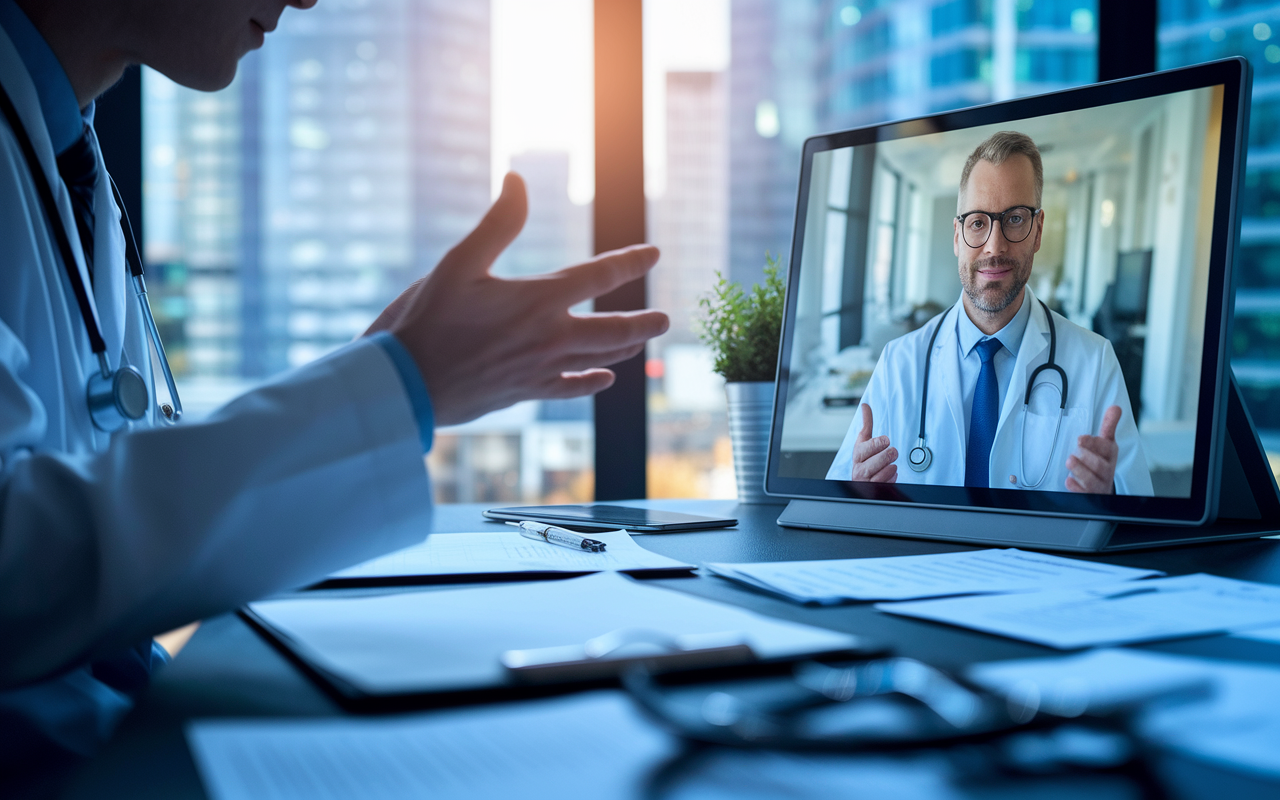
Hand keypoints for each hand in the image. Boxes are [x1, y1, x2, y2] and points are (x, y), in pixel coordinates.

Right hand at [372, 172, 668, 425]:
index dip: (630, 262)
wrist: (406, 385)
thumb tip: (518, 179)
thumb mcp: (458, 262)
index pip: (599, 276)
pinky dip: (592, 383)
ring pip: (598, 359)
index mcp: (538, 299)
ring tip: (642, 341)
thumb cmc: (426, 321)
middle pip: (613, 330)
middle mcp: (548, 336)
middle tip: (666, 319)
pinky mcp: (526, 392)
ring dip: (626, 349)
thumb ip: (497, 223)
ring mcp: (541, 369)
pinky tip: (605, 380)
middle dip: (643, 322)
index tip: (653, 254)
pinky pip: (570, 389)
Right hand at [851, 403, 896, 481]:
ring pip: (879, 474)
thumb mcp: (864, 441)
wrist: (862, 479)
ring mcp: (865, 481)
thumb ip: (866, 424)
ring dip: (889, 467)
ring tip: (892, 463)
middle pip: (873, 462)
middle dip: (886, 455)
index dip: (877, 443)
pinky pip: (885, 484)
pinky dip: (891, 478)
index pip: (866, 447)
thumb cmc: (865, 458)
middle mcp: (859, 468)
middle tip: (892, 452)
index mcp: (858, 454)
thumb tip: (865, 405)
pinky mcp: (872, 489)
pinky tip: (891, 473)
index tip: (886, 440)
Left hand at [1065, 405, 1120, 493]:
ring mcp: (1098, 485)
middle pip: (1100, 466)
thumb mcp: (1106, 444)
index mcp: (1110, 456)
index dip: (1094, 444)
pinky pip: (1084, 494)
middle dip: (1087, 458)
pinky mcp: (1089, 495)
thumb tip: (1115, 408)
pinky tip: (1069, 481)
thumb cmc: (1102, 462)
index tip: (1081, 439)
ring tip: (1070, 462)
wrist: (1102, 487)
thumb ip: (1108, 427)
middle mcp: (1106, 471)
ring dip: (1080, 471)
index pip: (1107, 449)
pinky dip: (1076, 488)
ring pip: (1092, 481)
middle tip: (1075, 452)